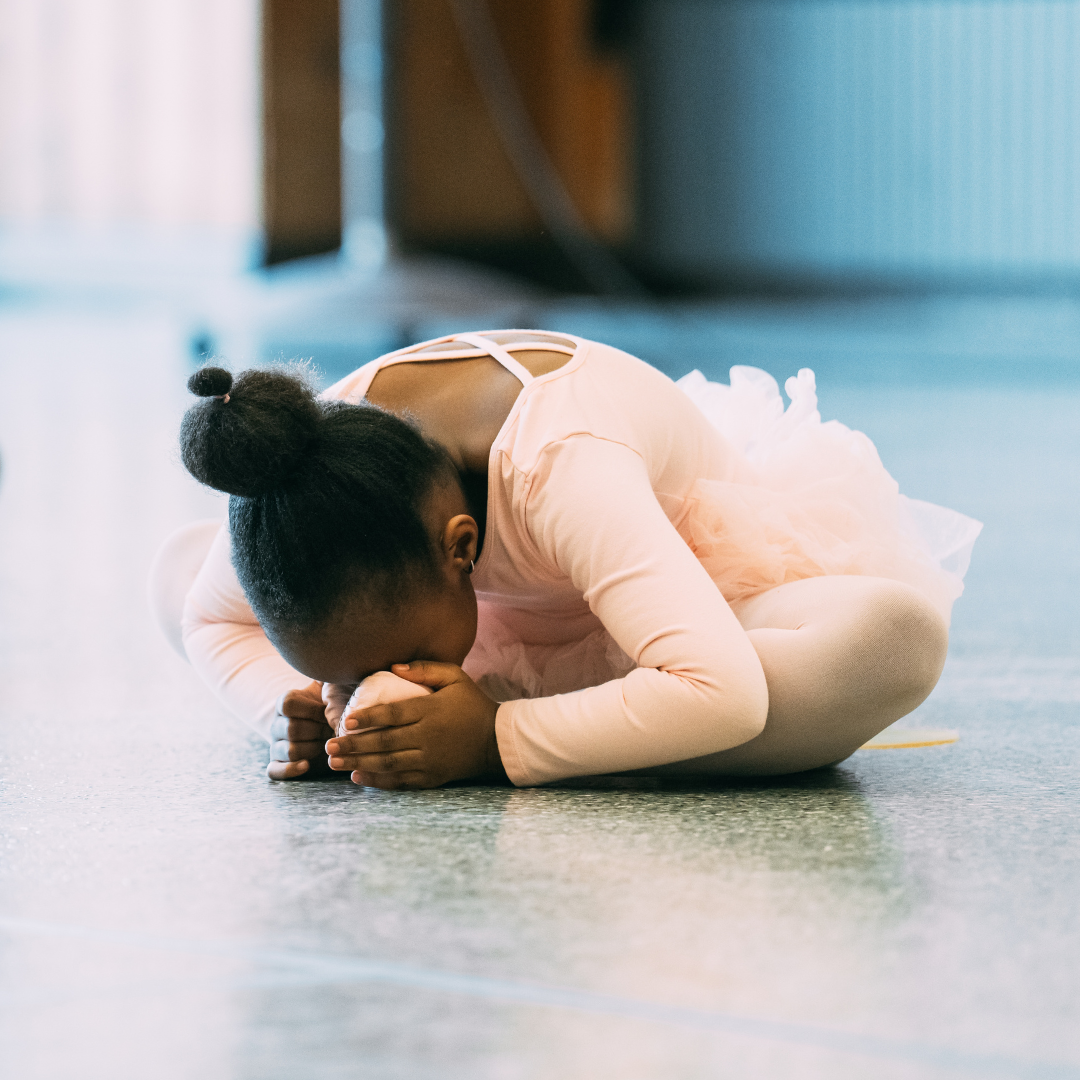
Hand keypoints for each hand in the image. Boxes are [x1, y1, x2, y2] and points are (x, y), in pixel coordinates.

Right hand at [267, 681, 334, 780]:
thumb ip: (332, 675)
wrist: (328, 730)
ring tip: (327, 745)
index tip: (328, 711)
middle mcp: (277, 724)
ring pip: (288, 750)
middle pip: (291, 729)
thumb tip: (338, 659)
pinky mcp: (278, 764)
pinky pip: (274, 771)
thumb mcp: (332, 688)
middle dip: (317, 731)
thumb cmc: (332, 705)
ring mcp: (276, 745)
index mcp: (286, 703)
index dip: (311, 709)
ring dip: (312, 749)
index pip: (287, 703)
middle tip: (333, 730)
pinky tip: (307, 765)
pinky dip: (290, 770)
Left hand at [325, 662, 503, 789]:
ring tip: (335, 762)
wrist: (496, 741)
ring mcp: (429, 760)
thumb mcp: (456, 678)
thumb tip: (394, 668)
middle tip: (329, 745)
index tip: (348, 720)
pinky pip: (401, 781)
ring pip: (389, 764)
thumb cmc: (473, 705)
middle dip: (354, 745)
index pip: (394, 715)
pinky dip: (378, 781)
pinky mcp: (432, 777)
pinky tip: (358, 777)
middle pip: (385, 742)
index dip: (369, 718)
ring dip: (359, 764)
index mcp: (431, 711)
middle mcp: (428, 738)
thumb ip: (426, 669)